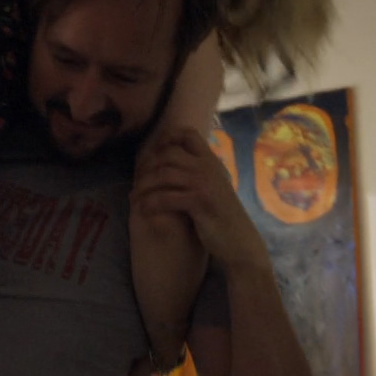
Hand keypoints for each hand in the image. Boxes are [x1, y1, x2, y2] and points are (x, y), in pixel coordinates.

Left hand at [131, 128, 268, 267]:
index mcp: (211, 162)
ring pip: (163, 174)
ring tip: (135, 197)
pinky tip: (143, 210)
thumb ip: (200, 172)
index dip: (167, 138)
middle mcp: (208, 168)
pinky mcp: (199, 203)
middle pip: (169, 153)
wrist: (240, 240)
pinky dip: (151, 203)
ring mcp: (204, 184)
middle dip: (148, 166)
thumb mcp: (214, 187)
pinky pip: (165, 197)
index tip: (153, 153)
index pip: (188, 134)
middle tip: (137, 180)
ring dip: (145, 186)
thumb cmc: (223, 216)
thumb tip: (179, 160)